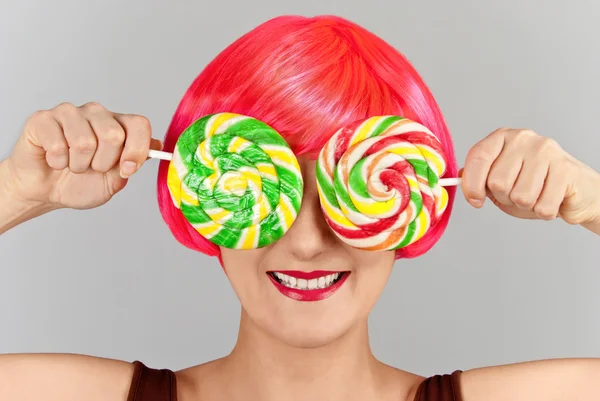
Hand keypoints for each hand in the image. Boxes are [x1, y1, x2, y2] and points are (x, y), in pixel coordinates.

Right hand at [5, 102, 160, 209]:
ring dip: (78, 165)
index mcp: (118, 126)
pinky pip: (58, 143)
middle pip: (113, 135)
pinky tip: (54, 160)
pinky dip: (57, 161)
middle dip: (103, 163)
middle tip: (91, 168)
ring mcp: (70, 113)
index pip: (139, 124)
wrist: (45, 192)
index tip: (126, 170)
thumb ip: (135, 162)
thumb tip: (158, 145)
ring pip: (85, 142)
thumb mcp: (115, 180)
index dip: (136, 150)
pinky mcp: (44, 118)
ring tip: (72, 165)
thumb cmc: (80, 184)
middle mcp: (97, 114)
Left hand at [460, 128, 599, 225]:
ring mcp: (546, 151)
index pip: (478, 158)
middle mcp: (524, 139)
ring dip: (525, 205)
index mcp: (502, 137)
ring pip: (520, 196)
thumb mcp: (498, 178)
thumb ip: (477, 177)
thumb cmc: (533, 184)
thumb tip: (457, 177)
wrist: (575, 189)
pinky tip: (550, 199)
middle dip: (504, 198)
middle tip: (517, 194)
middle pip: (498, 182)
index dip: (472, 185)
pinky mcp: (566, 169)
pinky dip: (543, 211)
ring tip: (535, 195)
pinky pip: (542, 206)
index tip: (475, 200)